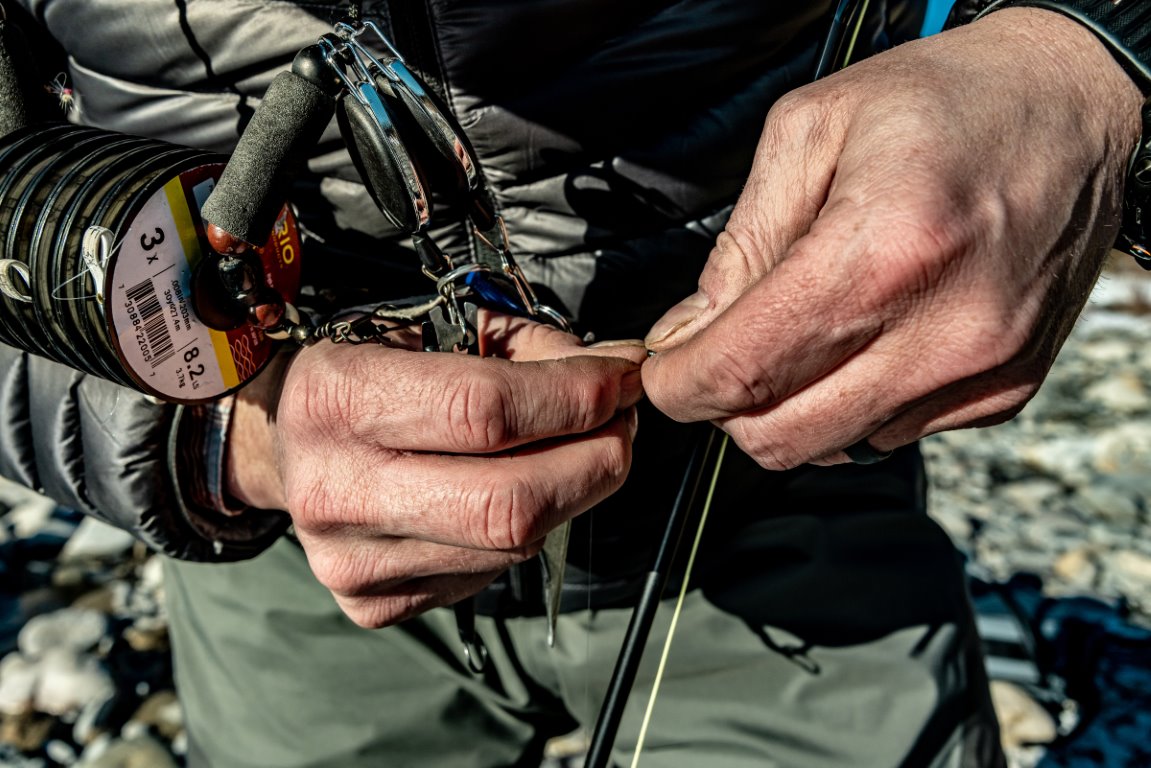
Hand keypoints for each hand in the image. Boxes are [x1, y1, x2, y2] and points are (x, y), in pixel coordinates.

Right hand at [226, 313, 644, 627]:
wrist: (282, 442)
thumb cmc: (367, 374)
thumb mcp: (433, 329)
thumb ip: (526, 349)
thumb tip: (615, 374)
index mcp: (339, 399)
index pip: (485, 411)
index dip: (573, 398)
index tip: (621, 378)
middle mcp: (337, 489)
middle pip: (508, 501)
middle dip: (595, 461)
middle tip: (622, 426)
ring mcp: (351, 560)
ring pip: (510, 544)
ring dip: (572, 495)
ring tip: (582, 451)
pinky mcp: (372, 601)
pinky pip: (488, 574)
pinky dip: (525, 531)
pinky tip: (517, 494)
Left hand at [642, 9, 1142, 468]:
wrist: (1072, 104)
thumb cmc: (950, 100)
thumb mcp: (811, 131)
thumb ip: (740, 245)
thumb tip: (691, 333)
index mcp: (885, 248)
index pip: (743, 368)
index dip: (678, 385)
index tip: (662, 372)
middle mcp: (944, 326)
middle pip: (781, 436)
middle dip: (725, 406)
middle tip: (717, 355)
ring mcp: (981, 367)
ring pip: (832, 447)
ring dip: (790, 406)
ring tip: (798, 335)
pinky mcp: (1005, 389)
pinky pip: (891, 435)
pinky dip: (852, 403)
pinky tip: (862, 340)